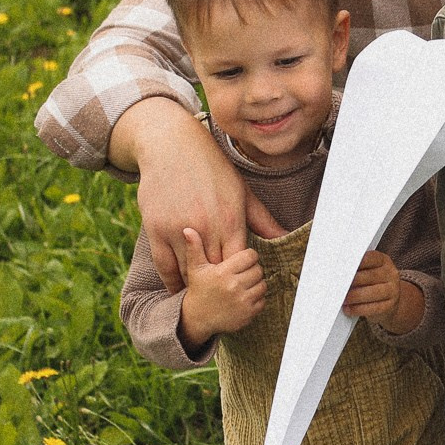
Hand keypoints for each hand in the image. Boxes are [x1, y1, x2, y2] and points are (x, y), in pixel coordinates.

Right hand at [122, 97, 282, 288]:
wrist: (173, 147)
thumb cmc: (212, 170)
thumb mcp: (241, 192)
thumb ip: (262, 220)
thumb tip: (287, 236)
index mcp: (230, 219)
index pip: (238, 261)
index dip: (238, 274)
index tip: (238, 281)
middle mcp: (205, 227)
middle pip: (215, 270)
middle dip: (219, 283)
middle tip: (222, 297)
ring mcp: (179, 229)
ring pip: (189, 271)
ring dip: (195, 286)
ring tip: (202, 297)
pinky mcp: (157, 229)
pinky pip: (165, 265)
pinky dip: (172, 281)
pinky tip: (178, 289)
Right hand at [175, 231, 265, 348]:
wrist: (198, 319)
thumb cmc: (199, 290)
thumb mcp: (195, 268)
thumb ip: (195, 248)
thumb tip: (187, 229)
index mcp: (223, 272)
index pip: (250, 256)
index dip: (248, 256)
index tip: (241, 261)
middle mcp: (234, 286)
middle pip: (258, 270)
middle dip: (252, 270)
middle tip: (243, 273)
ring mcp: (242, 301)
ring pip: (263, 285)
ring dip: (256, 284)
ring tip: (244, 284)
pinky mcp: (248, 313)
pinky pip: (263, 300)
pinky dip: (257, 299)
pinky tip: (245, 297)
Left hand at [341, 249, 423, 335]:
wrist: (389, 301)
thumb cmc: (372, 283)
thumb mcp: (368, 271)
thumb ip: (357, 270)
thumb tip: (338, 273)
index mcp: (383, 261)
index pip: (370, 258)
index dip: (356, 262)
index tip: (341, 266)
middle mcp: (390, 274)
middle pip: (369, 276)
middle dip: (352, 281)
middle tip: (337, 285)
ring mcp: (392, 290)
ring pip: (371, 293)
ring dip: (353, 297)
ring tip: (342, 299)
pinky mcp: (390, 306)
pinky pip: (372, 308)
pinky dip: (357, 309)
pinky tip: (348, 309)